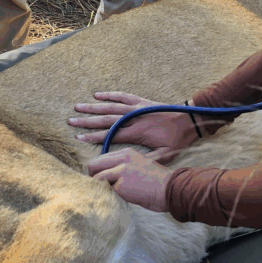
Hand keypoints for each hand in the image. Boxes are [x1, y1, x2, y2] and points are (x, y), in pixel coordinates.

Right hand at [69, 91, 197, 153]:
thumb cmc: (178, 139)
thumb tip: (131, 167)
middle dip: (87, 121)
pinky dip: (109, 95)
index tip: (79, 137)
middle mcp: (134, 118)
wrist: (190, 120)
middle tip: (71, 122)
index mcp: (137, 132)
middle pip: (106, 119)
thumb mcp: (166, 155)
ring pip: (111, 106)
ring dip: (93, 107)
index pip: (111, 134)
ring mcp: (136, 107)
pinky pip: (122, 96)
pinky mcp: (141, 101)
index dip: (94, 136)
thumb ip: (149, 161)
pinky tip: (97, 95)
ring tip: (78, 107)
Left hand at [87, 148, 171, 211]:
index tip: (100, 179)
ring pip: (96, 177)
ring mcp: (121, 171)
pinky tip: (117, 199)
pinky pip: (106, 191)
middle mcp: (122, 159)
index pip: (101, 158)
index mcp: (126, 152)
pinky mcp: (121, 185)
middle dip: (93, 177)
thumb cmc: (157, 182)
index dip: (98, 170)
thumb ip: (123, 166)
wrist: (171, 189)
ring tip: (108, 194)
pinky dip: (108, 196)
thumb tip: (106, 175)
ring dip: (99, 187)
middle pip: (93, 165)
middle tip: (99, 188)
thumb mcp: (139, 164)